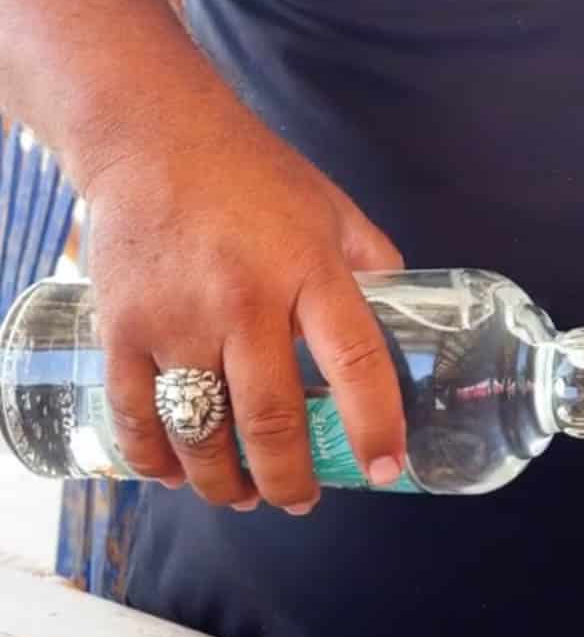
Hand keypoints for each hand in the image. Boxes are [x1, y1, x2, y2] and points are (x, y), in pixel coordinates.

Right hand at [82, 101, 406, 513]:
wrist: (152, 135)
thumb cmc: (253, 174)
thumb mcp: (334, 210)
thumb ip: (372, 265)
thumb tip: (407, 322)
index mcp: (310, 269)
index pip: (354, 360)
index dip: (374, 423)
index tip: (385, 467)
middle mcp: (244, 300)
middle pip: (270, 417)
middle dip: (290, 477)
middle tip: (300, 500)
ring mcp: (178, 317)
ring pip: (201, 431)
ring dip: (224, 482)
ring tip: (243, 495)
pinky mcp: (123, 327)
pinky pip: (138, 414)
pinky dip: (156, 459)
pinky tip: (176, 474)